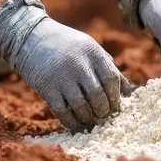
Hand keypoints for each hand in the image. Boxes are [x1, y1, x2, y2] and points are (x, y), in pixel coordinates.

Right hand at [0, 0, 128, 132]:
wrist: (30, 37)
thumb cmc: (66, 45)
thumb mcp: (89, 48)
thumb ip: (109, 67)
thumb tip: (131, 92)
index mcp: (92, 52)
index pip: (111, 79)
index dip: (115, 96)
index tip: (115, 106)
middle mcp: (78, 64)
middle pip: (98, 95)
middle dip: (103, 110)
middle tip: (103, 117)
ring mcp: (62, 76)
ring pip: (81, 106)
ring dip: (88, 118)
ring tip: (90, 121)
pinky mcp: (47, 87)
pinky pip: (62, 111)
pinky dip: (71, 122)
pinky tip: (75, 124)